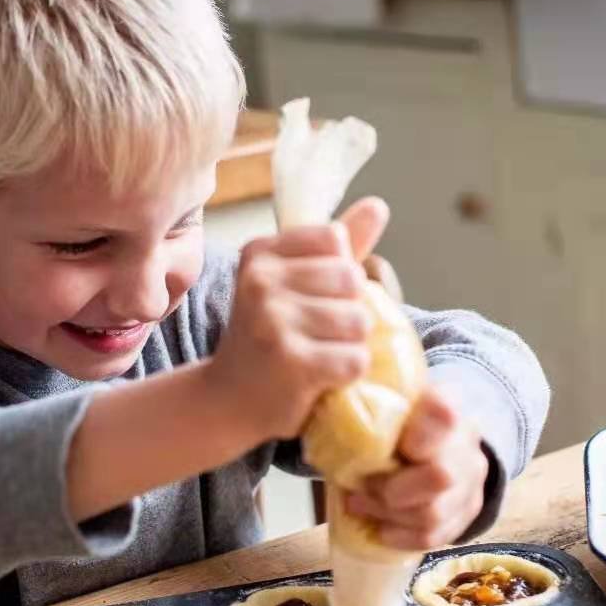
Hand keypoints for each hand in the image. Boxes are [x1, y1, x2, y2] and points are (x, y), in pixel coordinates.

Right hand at [208, 197, 389, 440]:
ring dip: (350, 344)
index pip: (335, 241)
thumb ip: (337, 247)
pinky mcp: (292, 362)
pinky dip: (348, 373)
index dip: (337, 274)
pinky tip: (319, 378)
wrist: (227, 400)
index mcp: (260, 253)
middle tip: (313, 334)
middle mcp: (261, 281)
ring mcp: (273, 321)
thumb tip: (378, 205)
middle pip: (353, 280)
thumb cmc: (268, 336)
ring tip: (316, 355)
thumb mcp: (293, 283)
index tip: (307, 298)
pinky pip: (356, 359)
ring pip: (360, 321)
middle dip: (348, 311)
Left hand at [345, 387, 489, 548]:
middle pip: (440, 476)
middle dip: (390, 490)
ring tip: (359, 505)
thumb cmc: (395, 424)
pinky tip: (380, 529)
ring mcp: (471, 479)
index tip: (390, 448)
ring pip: (432, 512)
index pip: (443, 414)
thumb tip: (322, 423)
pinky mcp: (467, 510)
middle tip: (359, 489)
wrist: (436, 443)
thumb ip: (363, 411)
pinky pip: (434, 536)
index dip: (419, 435)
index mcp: (443, 406)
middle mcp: (465, 442)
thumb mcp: (384, 407)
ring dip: (387, 515)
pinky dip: (401, 536)